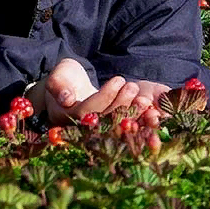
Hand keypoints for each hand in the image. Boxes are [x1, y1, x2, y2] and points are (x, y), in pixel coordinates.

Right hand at [27, 59, 170, 124]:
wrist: (70, 88)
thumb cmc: (64, 79)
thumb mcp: (59, 75)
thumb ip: (58, 84)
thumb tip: (65, 98)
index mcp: (65, 117)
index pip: (88, 110)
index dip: (105, 96)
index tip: (119, 80)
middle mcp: (80, 130)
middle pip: (104, 120)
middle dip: (122, 104)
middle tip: (133, 87)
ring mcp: (96, 133)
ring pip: (116, 126)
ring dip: (132, 112)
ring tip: (141, 95)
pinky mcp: (109, 132)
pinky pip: (125, 128)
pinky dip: (139, 122)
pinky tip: (151, 111)